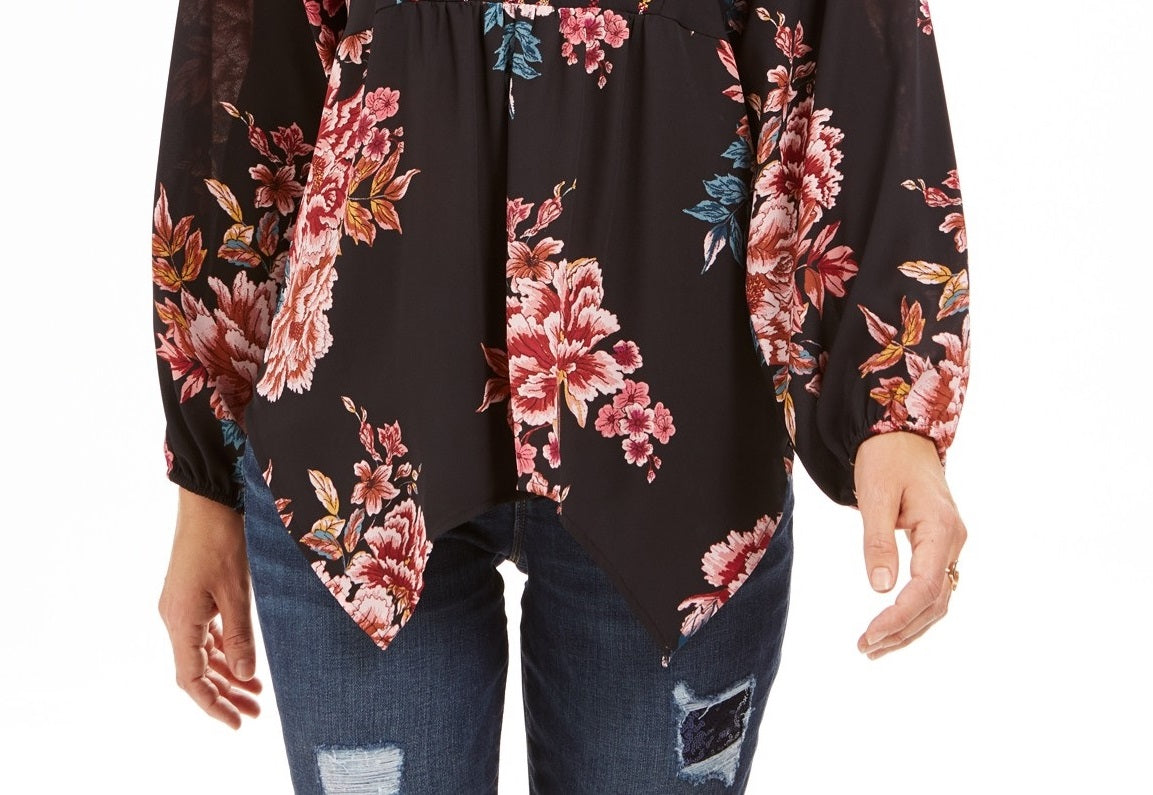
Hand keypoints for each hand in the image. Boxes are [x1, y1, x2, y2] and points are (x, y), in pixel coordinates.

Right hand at [157, 486, 262, 728]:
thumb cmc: (223, 540)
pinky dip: (225, 649)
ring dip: (228, 672)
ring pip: (202, 652)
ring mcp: (182, 606)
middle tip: (255, 712)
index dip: (213, 705)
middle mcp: (175, 618)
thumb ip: (240, 636)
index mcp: (181, 621)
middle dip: (225, 693)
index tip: (237, 722)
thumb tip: (246, 675)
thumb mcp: (237, 591)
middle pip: (197, 670)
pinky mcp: (192, 594)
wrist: (209, 499)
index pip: (192, 679)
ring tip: (256, 692)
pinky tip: (244, 659)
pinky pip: (206, 633)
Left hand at [852, 431, 966, 659]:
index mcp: (941, 529)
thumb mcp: (874, 495)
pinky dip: (914, 611)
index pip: (925, 588)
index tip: (869, 635)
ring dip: (909, 627)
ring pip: (937, 600)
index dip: (898, 617)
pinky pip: (933, 588)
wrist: (902, 435)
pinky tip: (892, 627)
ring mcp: (950, 546)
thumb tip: (879, 587)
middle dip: (902, 630)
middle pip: (935, 602)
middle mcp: (953, 541)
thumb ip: (878, 541)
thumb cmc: (885, 459)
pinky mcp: (940, 547)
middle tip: (865, 649)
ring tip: (874, 648)